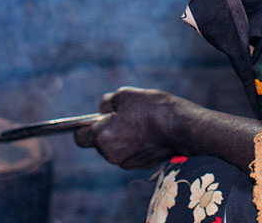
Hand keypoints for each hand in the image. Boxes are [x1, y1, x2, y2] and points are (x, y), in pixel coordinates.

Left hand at [74, 86, 261, 172]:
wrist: (182, 127)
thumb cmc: (152, 108)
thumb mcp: (125, 95)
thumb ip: (107, 104)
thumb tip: (102, 111)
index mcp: (103, 136)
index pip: (80, 137)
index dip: (84, 127)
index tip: (94, 119)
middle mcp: (111, 154)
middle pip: (99, 142)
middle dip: (108, 130)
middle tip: (125, 115)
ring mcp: (126, 162)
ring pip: (116, 148)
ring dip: (122, 136)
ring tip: (140, 122)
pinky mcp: (141, 166)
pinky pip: (130, 153)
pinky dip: (134, 144)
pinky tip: (149, 132)